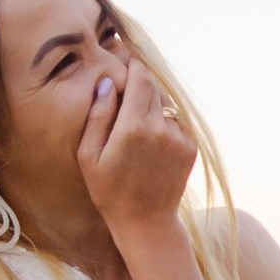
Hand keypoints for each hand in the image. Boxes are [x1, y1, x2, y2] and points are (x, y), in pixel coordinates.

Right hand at [76, 56, 198, 242]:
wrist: (146, 222)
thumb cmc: (109, 191)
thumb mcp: (89, 156)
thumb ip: (97, 117)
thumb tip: (106, 83)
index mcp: (133, 127)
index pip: (139, 78)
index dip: (132, 64)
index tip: (123, 58)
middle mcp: (160, 128)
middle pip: (153, 86)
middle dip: (140, 80)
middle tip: (125, 82)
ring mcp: (179, 137)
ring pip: (166, 102)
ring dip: (152, 101)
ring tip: (134, 115)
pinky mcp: (190, 146)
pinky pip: (176, 120)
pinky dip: (163, 119)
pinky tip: (149, 137)